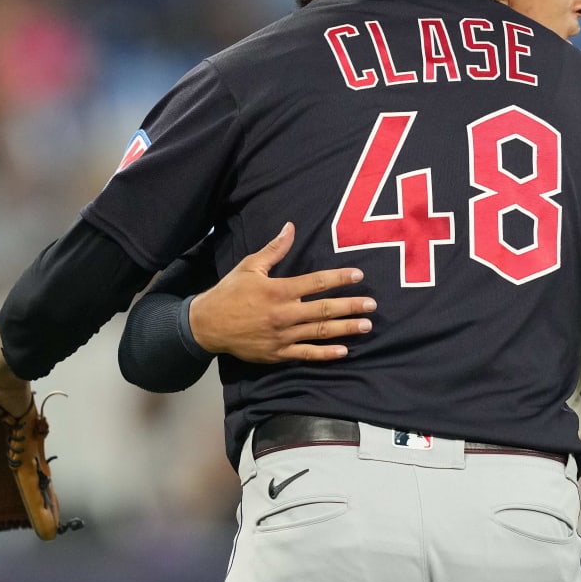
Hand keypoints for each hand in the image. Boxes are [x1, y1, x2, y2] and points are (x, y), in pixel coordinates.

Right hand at [188, 222, 375, 362]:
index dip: (339, 278)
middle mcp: (284, 314)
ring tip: (366, 326)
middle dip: (350, 306)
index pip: (316, 282)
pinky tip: (344, 351)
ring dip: (345, 329)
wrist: (208, 325)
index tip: (359, 275)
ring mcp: (282, 336)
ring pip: (320, 332)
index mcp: (278, 290)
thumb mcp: (250, 266)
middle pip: (324, 309)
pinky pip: (306, 354)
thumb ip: (274, 249)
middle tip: (372, 305)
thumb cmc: (230, 292)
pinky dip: (325, 354)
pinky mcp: (278, 353)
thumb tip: (290, 227)